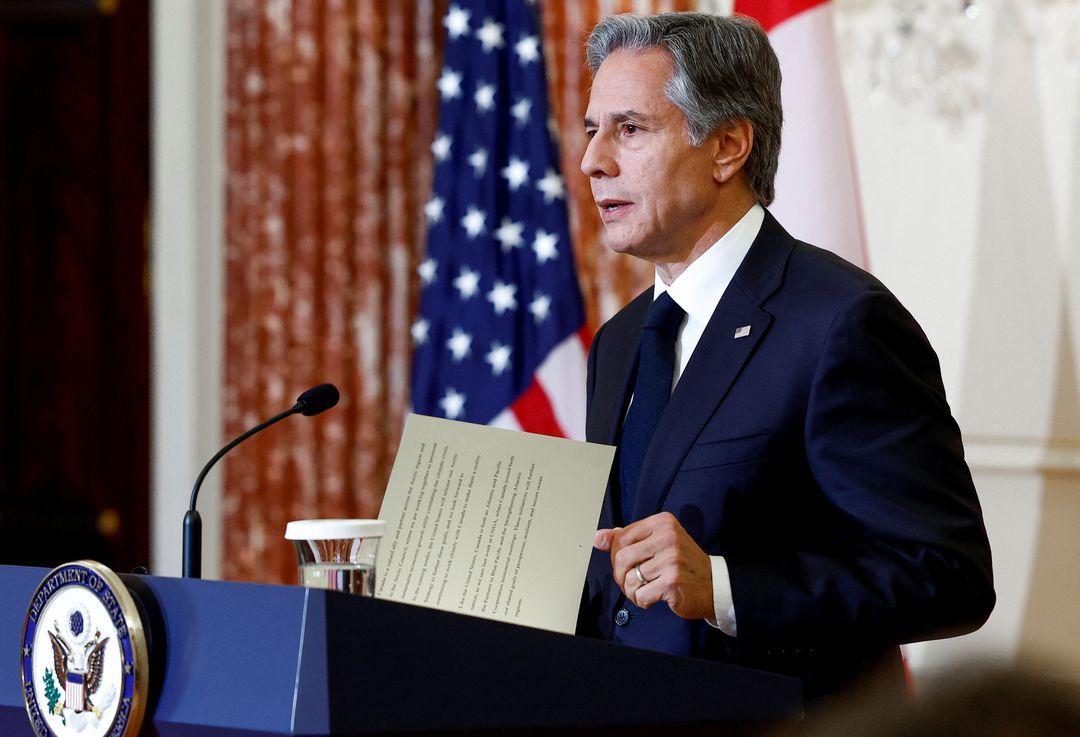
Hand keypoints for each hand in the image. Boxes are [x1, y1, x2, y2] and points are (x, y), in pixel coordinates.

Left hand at [594, 512, 713, 619]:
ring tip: (644, 591)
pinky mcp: (672, 582)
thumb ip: (627, 538)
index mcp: (662, 523)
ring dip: (632, 591)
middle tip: (632, 583)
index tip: (627, 566)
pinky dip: (642, 601)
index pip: (621, 537)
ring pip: (629, 579)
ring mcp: (671, 560)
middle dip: (621, 576)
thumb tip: (597, 538)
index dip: (617, 556)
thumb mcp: (657, 542)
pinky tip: (653, 598)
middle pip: (621, 558)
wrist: (715, 585)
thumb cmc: (682, 563)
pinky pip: (640, 595)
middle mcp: (667, 538)